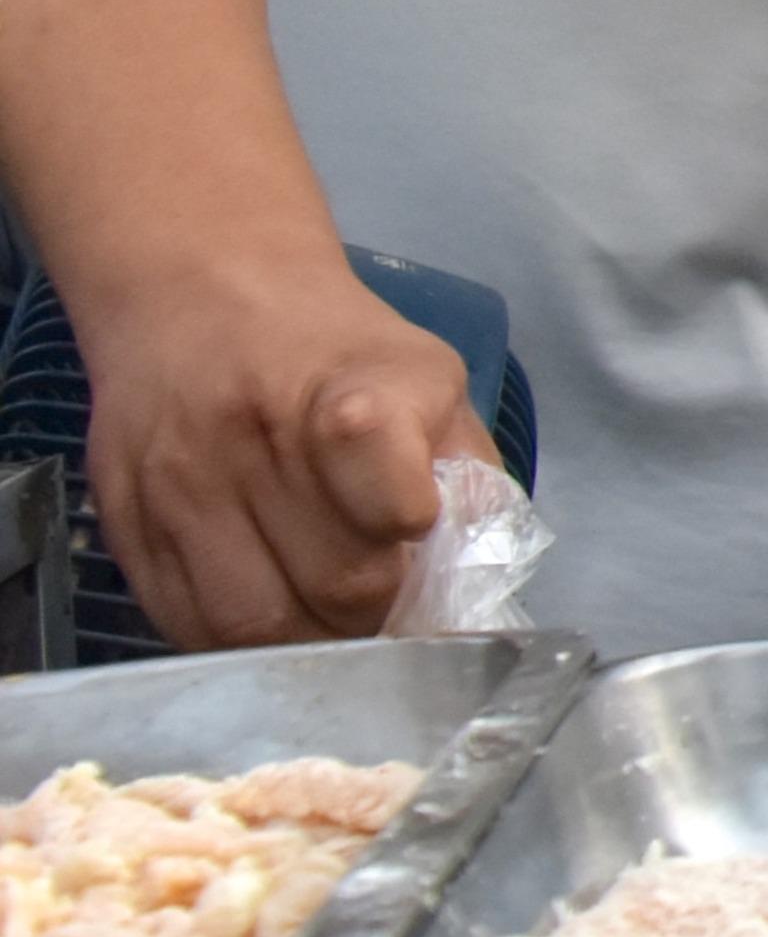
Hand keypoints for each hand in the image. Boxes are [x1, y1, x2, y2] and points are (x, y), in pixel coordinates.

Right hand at [71, 261, 496, 645]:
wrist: (201, 293)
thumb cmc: (335, 353)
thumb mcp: (430, 383)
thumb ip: (468, 476)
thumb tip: (475, 577)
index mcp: (348, 400)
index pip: (397, 505)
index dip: (421, 540)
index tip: (421, 532)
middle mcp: (250, 441)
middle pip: (335, 590)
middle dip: (378, 616)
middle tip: (388, 603)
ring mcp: (176, 487)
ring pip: (253, 625)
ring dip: (308, 641)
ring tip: (330, 619)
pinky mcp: (123, 524)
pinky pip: (185, 624)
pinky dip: (238, 643)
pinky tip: (269, 609)